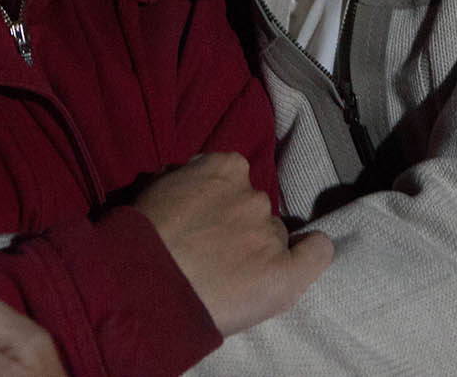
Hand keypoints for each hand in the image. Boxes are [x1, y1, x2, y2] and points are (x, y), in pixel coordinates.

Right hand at [135, 152, 330, 335]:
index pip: (237, 179)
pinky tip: (303, 260)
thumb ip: (190, 179)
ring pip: (275, 238)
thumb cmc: (140, 238)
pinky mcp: (283, 271)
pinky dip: (313, 253)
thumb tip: (198, 184)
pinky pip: (317, 252)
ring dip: (258, 253)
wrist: (140, 288)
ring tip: (227, 281)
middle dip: (239, 231)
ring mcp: (269, 233)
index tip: (207, 223)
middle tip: (212, 257)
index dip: (222, 203)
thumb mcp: (159, 187)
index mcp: (225, 168)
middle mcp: (252, 196)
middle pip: (257, 212)